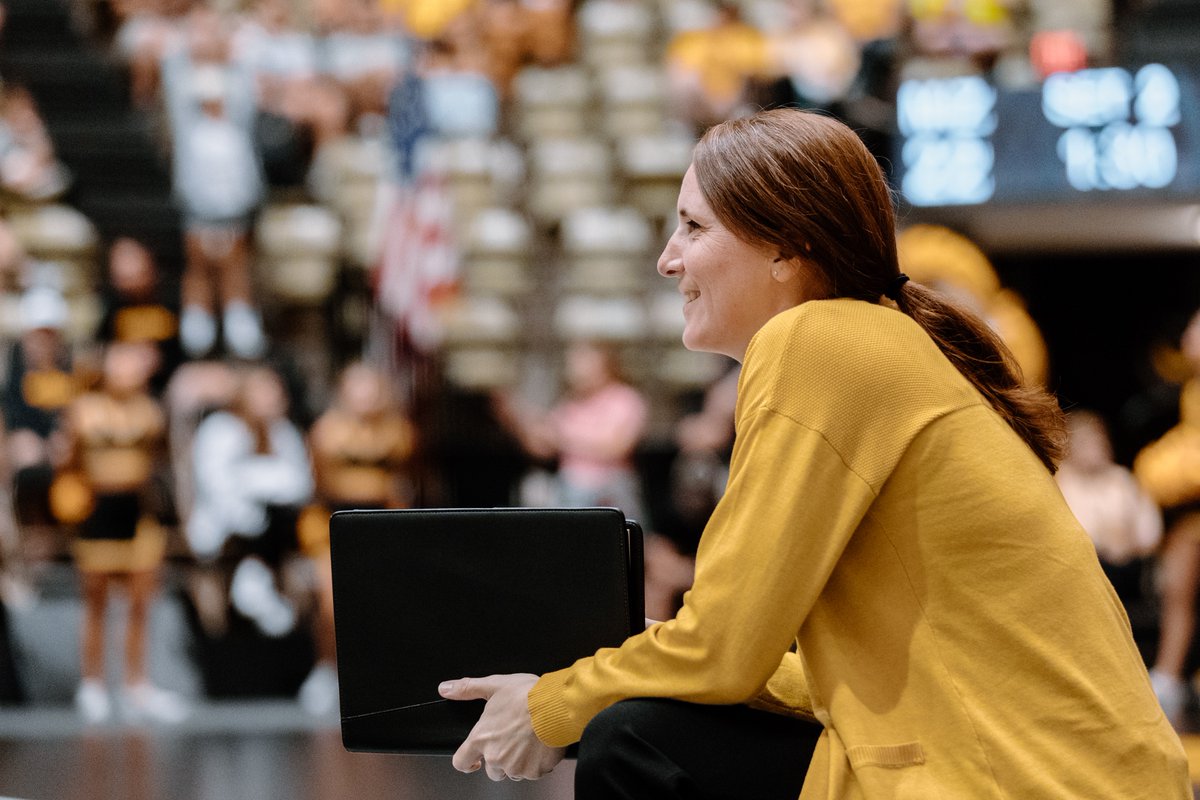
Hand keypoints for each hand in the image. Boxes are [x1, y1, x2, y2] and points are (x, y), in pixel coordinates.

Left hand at [439, 674, 566, 781]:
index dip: (466, 762)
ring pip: (512, 772)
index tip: (472, 760)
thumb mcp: (495, 685)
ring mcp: (515, 766)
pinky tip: (540, 745)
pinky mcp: (534, 771)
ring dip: (518, 761)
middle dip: (499, 760)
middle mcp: (495, 757)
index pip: (461, 761)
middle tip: (512, 741)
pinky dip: (536, 763)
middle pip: (491, 771)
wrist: (556, 706)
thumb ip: (467, 688)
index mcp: (482, 738)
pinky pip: (532, 772)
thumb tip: (446, 688)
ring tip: (528, 740)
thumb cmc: (527, 696)